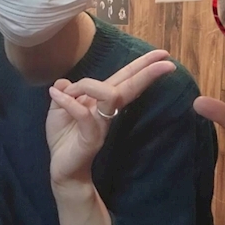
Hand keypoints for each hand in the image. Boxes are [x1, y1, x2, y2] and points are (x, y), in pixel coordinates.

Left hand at [46, 50, 175, 186]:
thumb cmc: (64, 139)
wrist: (63, 170)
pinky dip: (70, 102)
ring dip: (88, 84)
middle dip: (148, 73)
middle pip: (130, 85)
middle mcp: (107, 110)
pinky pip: (85, 114)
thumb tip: (63, 81)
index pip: (126, 78)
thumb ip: (64, 93)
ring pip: (110, 95)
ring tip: (67, 90)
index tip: (163, 54)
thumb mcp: (58, 110)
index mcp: (102, 100)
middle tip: (168, 63)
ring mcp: (102, 124)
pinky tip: (56, 95)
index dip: (142, 65)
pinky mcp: (92, 137)